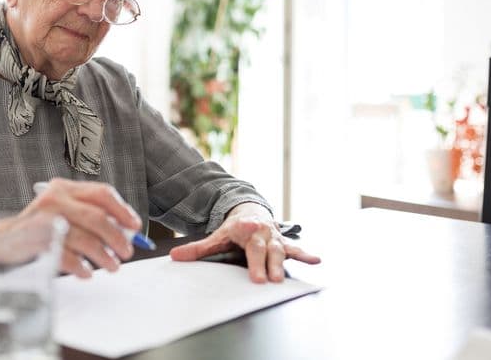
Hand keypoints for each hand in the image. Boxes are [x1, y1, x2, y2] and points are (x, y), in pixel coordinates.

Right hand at [20, 178, 141, 278]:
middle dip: (117, 237)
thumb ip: (90, 214)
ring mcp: (45, 219)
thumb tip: (125, 230)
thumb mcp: (63, 211)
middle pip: (97, 217)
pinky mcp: (37, 241)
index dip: (123, 210)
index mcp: (65, 188)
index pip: (102, 193)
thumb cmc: (38, 227)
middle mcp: (55, 199)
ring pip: (86, 238)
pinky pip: (68, 257)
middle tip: (126, 251)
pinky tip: (86, 272)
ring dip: (103, 256)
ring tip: (112, 266)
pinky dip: (82, 267)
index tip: (135, 226)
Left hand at [169, 202, 320, 282]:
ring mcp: (274, 237)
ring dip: (282, 264)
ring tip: (282, 279)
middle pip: (265, 249)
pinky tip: (315, 260)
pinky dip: (305, 254)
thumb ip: (198, 249)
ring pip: (280, 250)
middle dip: (266, 264)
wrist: (251, 211)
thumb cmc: (234, 229)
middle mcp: (262, 231)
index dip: (252, 248)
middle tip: (267, 279)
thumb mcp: (216, 236)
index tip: (254, 258)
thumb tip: (175, 257)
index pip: (248, 240)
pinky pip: (294, 249)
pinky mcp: (283, 242)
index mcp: (245, 228)